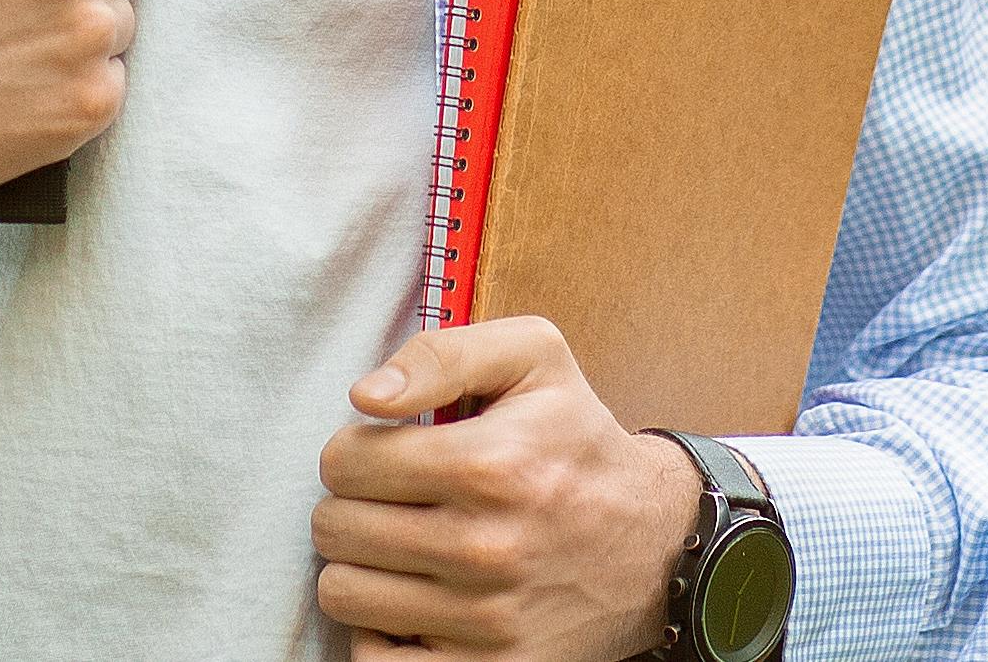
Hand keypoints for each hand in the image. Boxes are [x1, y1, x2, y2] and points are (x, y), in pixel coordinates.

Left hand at [313, 316, 703, 659]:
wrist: (654, 543)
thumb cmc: (579, 443)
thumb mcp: (534, 359)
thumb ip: (442, 355)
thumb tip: (367, 396)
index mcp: (488, 464)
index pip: (344, 462)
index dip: (355, 449)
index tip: (386, 454)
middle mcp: (483, 547)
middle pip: (334, 528)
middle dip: (353, 505)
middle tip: (394, 500)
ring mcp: (484, 619)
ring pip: (342, 593)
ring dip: (361, 566)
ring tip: (402, 546)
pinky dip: (379, 633)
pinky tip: (411, 601)